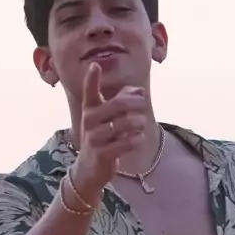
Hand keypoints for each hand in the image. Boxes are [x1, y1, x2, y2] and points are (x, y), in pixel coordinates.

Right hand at [71, 62, 146, 201]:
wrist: (90, 169)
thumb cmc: (102, 137)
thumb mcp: (108, 118)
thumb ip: (123, 101)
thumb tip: (140, 90)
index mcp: (90, 109)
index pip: (89, 91)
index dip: (92, 78)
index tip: (95, 65)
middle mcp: (89, 121)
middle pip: (118, 104)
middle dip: (136, 102)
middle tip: (144, 103)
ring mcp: (95, 138)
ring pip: (126, 123)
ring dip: (139, 122)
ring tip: (141, 124)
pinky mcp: (102, 154)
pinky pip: (127, 142)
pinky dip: (137, 139)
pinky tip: (138, 138)